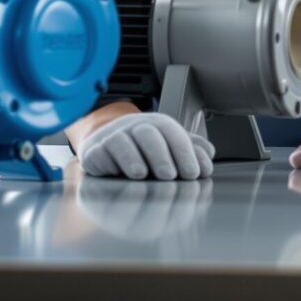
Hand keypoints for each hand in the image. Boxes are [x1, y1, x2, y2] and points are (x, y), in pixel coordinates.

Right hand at [78, 111, 215, 179]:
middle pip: (147, 134)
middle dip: (160, 155)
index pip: (173, 134)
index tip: (193, 173)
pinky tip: (118, 174)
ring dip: (132, 158)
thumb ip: (191, 149)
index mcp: (157, 125)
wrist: (106, 141)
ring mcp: (111, 138)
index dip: (185, 152)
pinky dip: (108, 164)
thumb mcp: (169, 145)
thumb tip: (208, 153)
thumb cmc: (143, 148)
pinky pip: (98, 155)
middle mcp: (134, 127)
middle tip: (169, 175)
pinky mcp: (92, 152)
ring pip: (120, 142)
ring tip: (141, 174)